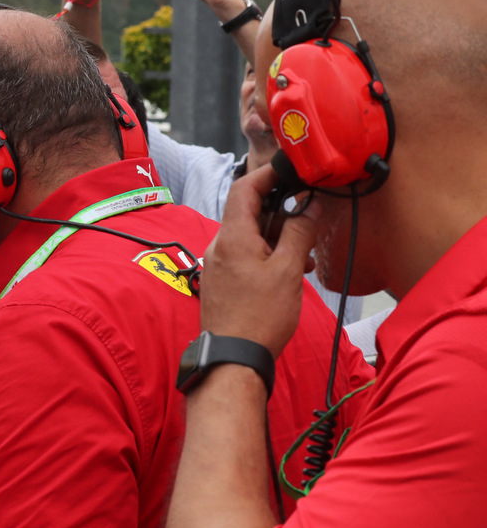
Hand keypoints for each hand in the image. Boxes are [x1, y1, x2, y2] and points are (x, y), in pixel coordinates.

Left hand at [199, 164, 319, 356]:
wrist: (233, 356)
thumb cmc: (259, 317)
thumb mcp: (288, 271)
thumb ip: (299, 234)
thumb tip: (310, 207)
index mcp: (232, 237)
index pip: (244, 189)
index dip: (266, 175)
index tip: (289, 171)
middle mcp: (219, 246)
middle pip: (248, 212)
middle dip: (280, 210)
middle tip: (307, 215)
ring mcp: (218, 263)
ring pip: (250, 235)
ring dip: (278, 237)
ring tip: (305, 253)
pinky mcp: (223, 280)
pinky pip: (245, 255)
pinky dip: (268, 254)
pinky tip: (290, 270)